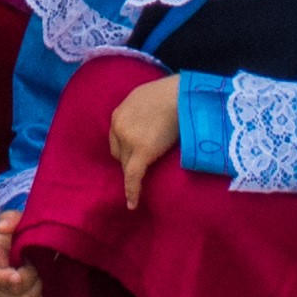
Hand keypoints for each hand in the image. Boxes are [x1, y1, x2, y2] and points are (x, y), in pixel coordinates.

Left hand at [107, 73, 187, 206]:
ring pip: (127, 165)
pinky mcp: (142, 153)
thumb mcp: (145, 97)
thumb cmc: (170, 92)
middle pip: (119, 153)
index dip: (124, 149)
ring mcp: (129, 140)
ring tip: (146, 180)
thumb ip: (139, 112)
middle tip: (145, 163)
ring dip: (136, 170)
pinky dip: (132, 191)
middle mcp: (119, 128)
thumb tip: (146, 122)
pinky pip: (133, 176)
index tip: (132, 154)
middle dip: (129, 159)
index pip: (116, 139)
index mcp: (118, 114)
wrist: (181, 94)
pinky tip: (132, 204)